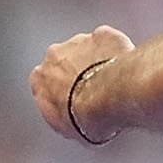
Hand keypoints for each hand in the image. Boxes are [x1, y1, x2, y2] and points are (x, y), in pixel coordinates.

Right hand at [33, 27, 136, 144]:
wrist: (108, 98)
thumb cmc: (83, 115)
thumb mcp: (63, 127)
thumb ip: (59, 114)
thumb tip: (69, 119)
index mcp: (39, 77)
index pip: (45, 80)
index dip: (60, 87)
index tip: (71, 95)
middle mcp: (55, 55)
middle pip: (64, 59)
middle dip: (77, 68)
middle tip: (94, 86)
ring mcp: (80, 42)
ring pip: (87, 47)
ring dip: (97, 58)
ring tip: (113, 78)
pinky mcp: (103, 35)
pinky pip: (109, 39)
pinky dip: (115, 48)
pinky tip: (123, 64)